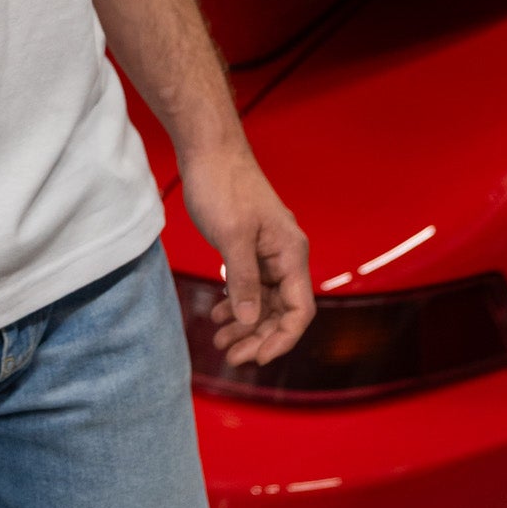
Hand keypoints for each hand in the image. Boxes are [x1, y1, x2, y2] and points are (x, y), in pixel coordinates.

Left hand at [180, 142, 313, 367]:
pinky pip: (250, 284)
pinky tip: (219, 314)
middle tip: (229, 355)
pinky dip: (237, 302)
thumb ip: (244, 281)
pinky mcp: (249, 246)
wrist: (207, 148)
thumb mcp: (231, 236)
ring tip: (219, 340)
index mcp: (291, 253)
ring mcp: (267, 251)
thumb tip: (252, 321)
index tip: (256, 358)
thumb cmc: (223, 184)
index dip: (281, 339)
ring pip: (264, 300)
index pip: (299, 310)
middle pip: (281, 310)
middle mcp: (285, 255)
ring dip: (245, 323)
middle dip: (258, 336)